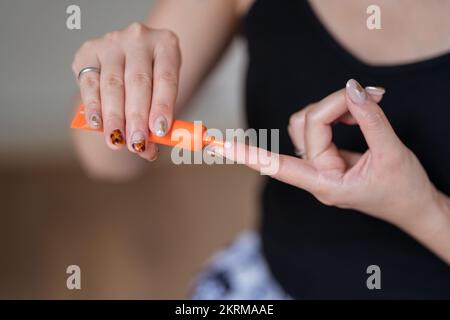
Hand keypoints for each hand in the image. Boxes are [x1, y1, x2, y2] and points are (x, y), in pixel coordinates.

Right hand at [72, 22, 180, 160]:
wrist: (131, 57)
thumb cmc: (153, 80)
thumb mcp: (163, 93)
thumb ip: (159, 121)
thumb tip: (149, 152)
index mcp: (166, 44)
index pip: (166, 77)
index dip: (163, 105)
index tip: (160, 131)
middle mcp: (138, 38)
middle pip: (138, 82)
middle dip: (137, 117)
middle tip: (137, 144)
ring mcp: (112, 42)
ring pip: (113, 84)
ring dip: (114, 117)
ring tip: (117, 142)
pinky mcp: (88, 52)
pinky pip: (90, 83)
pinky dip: (93, 106)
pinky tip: (96, 125)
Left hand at [214, 79, 440, 230]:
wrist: (416, 206)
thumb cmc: (403, 190)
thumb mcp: (392, 154)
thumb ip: (371, 120)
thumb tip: (352, 90)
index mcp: (325, 183)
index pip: (278, 166)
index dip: (249, 155)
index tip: (218, 147)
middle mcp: (316, 173)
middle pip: (304, 126)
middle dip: (334, 105)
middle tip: (370, 97)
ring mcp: (321, 164)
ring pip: (308, 122)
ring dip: (336, 107)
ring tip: (368, 107)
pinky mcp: (328, 155)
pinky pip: (320, 125)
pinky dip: (339, 113)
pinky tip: (359, 114)